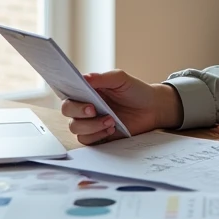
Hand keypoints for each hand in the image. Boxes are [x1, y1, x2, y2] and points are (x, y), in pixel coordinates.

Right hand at [60, 70, 182, 144]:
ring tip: (110, 120)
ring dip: (91, 126)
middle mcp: (85, 105)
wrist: (152, 108)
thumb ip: (102, 78)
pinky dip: (97, 135)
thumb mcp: (121, 79)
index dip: (68, 96)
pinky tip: (111, 129)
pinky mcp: (97, 135)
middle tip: (94, 110)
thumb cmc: (135, 91)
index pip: (68, 92)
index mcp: (87, 90)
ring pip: (75, 128)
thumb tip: (84, 77)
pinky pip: (86, 140)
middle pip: (67, 110)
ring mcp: (90, 121)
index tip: (81, 97)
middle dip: (78, 111)